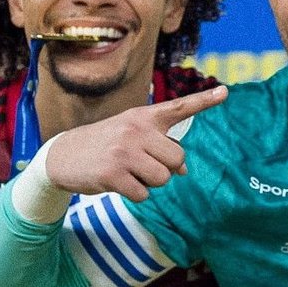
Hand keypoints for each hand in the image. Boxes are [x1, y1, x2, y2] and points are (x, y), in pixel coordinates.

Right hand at [43, 85, 227, 200]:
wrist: (61, 156)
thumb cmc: (105, 146)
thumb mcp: (132, 137)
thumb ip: (160, 146)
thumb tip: (184, 170)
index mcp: (143, 117)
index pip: (179, 107)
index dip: (205, 100)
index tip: (226, 92)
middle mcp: (135, 130)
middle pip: (177, 158)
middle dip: (165, 168)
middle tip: (141, 163)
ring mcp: (123, 151)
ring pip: (163, 178)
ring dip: (150, 182)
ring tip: (128, 172)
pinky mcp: (112, 174)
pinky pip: (144, 194)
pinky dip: (135, 194)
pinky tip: (118, 182)